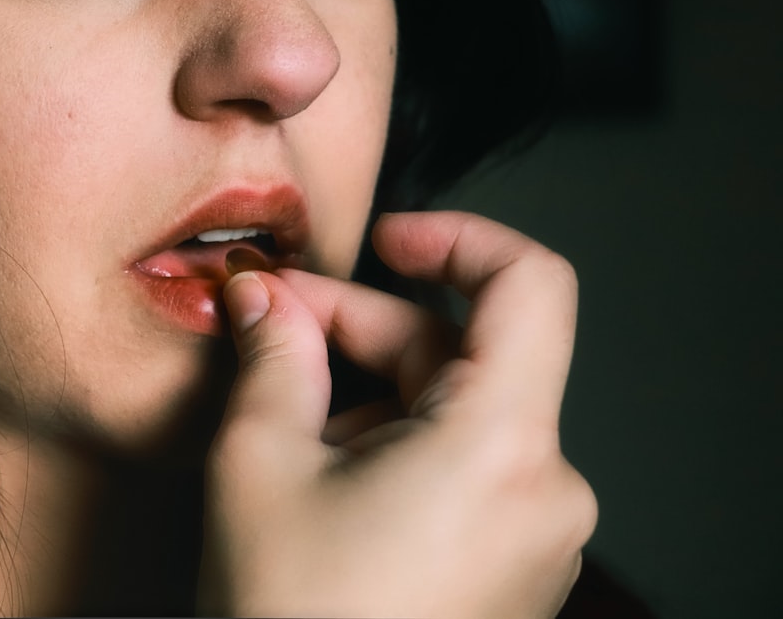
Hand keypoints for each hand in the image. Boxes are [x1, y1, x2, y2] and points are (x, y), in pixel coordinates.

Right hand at [198, 211, 596, 617]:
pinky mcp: (515, 567)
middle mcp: (545, 490)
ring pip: (460, 415)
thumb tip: (263, 297)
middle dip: (368, 329)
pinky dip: (403, 446)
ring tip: (288, 417)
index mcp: (501, 447)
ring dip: (376, 394)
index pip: (530, 285)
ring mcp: (537, 536)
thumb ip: (272, 356)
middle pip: (468, 355)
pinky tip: (329, 471)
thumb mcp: (260, 467)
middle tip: (276, 324)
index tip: (390, 240)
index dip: (458, 237)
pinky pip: (468, 469)